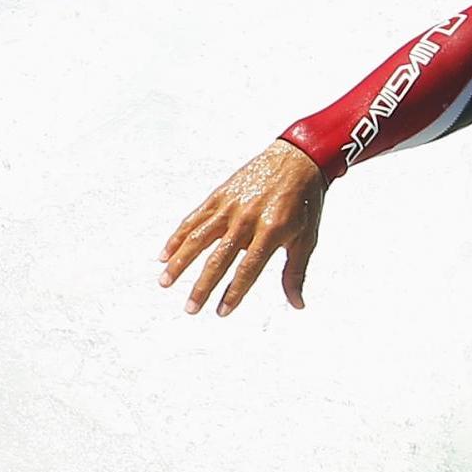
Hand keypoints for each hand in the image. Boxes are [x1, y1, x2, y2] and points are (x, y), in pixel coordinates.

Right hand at [159, 139, 326, 314]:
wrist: (298, 159)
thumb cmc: (306, 204)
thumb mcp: (307, 238)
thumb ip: (296, 272)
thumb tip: (297, 305)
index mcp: (272, 231)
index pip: (248, 269)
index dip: (234, 292)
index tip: (221, 312)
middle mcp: (247, 218)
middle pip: (219, 258)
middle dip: (202, 286)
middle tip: (190, 309)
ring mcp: (230, 205)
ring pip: (198, 237)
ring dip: (180, 262)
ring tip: (165, 283)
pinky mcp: (219, 195)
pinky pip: (194, 218)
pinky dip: (177, 237)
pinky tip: (164, 255)